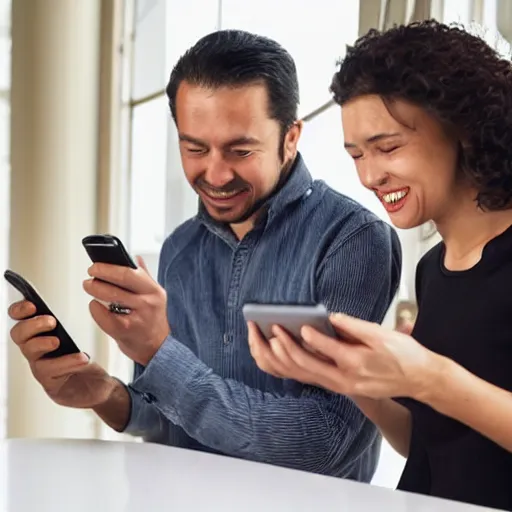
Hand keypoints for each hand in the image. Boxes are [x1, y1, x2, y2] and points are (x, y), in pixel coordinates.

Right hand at [8, 300, 115, 407]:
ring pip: (30, 352)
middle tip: (51, 322)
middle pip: (18, 334)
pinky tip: (82, 358)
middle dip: (31, 325)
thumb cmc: (87, 358)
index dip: (19, 310)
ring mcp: (41, 366)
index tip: (32, 305)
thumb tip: (77, 307)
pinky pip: (50, 370)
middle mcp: (36, 349)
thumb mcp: (83, 336)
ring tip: (58, 341)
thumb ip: (73, 322)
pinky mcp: (50, 383)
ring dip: (43, 343)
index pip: (20, 318)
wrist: (99, 386)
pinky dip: (67, 361)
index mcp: (41, 334)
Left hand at [83, 256, 169, 365]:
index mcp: (155, 290)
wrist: (156, 348)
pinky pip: (102, 314)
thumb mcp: (155, 297)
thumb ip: (145, 277)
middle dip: (100, 276)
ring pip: (109, 296)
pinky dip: (95, 308)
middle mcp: (148, 302)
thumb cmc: (152, 321)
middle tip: (90, 276)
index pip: (131, 271)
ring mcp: (136, 317)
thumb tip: (134, 259)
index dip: (110, 267)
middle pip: (119, 281)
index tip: (97, 265)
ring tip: (90, 287)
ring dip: (95, 290)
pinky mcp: (123, 330)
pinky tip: (96, 306)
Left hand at [249, 313, 441, 399]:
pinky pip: (311, 379)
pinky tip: (281, 356)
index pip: (326, 350)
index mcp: (357, 364)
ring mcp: (341, 387)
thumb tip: (333, 317)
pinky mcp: (340, 387)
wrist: (419, 379)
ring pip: (305, 376)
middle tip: (272, 331)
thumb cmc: (404, 355)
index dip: (309, 337)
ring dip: (284, 360)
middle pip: (307, 366)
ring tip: (269, 342)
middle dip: (286, 348)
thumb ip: (355, 326)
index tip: (295, 324)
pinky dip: (293, 369)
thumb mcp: (383, 335)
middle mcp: (345, 380)